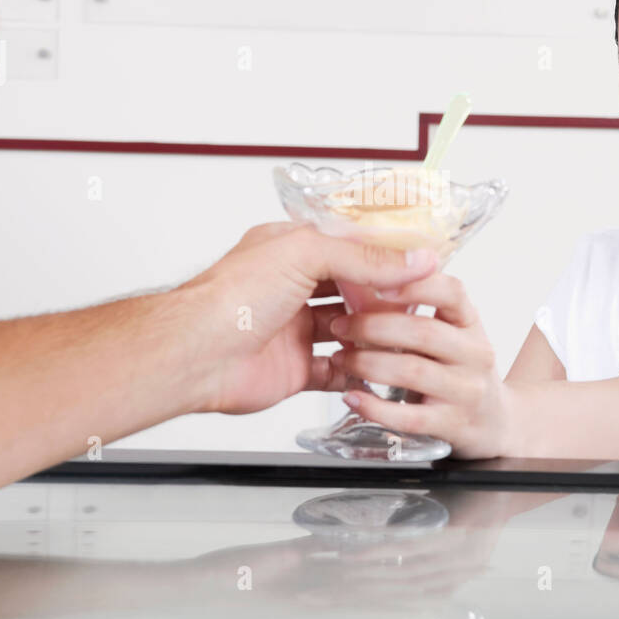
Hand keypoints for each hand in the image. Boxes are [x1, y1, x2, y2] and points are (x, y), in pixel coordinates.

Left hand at [191, 222, 438, 414]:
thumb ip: (364, 256)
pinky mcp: (294, 368)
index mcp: (290, 250)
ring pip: (348, 329)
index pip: (348, 245)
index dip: (384, 252)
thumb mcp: (306, 255)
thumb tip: (414, 258)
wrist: (198, 354)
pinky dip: (357, 372)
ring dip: (374, 333)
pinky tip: (380, 368)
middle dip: (384, 296)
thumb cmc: (233, 297)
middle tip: (419, 300)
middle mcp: (292, 287)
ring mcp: (293, 329)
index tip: (420, 261)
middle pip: (351, 289)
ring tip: (404, 332)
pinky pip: (334, 372)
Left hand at [325, 273, 513, 458]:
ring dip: (367, 363)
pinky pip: (409, 417)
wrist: (493, 426)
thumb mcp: (445, 331)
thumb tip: (387, 267)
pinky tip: (351, 397)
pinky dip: (374, 407)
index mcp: (468, 320)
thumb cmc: (455, 370)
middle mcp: (474, 352)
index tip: (378, 285)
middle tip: (340, 325)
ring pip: (412, 371)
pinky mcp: (453, 426)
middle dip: (374, 326)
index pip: (451, 291)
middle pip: (423, 331)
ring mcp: (467, 391)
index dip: (415, 284)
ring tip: (340, 359)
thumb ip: (416, 305)